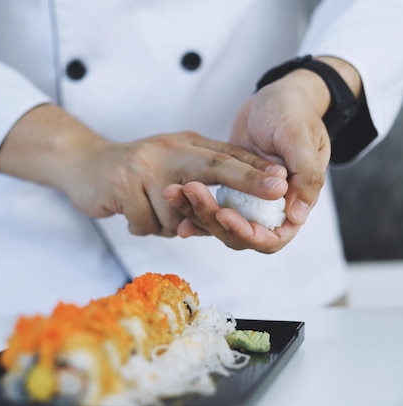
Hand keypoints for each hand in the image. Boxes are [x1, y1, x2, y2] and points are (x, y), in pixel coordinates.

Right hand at [65, 131, 286, 236]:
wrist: (83, 165)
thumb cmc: (132, 171)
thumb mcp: (169, 165)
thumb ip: (197, 182)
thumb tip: (230, 213)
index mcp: (183, 145)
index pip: (225, 155)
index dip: (255, 169)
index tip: (284, 181)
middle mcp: (166, 151)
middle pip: (213, 168)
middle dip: (245, 183)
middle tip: (273, 193)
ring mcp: (143, 166)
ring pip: (176, 212)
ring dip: (166, 223)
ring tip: (148, 211)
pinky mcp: (121, 184)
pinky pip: (147, 222)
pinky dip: (142, 226)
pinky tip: (131, 213)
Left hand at [163, 56, 361, 252]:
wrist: (276, 96)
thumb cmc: (293, 113)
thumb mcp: (300, 139)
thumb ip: (306, 176)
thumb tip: (296, 216)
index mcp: (295, 201)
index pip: (273, 237)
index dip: (249, 234)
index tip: (224, 216)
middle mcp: (271, 207)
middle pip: (241, 234)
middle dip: (214, 221)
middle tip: (192, 195)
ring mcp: (249, 199)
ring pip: (222, 220)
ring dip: (197, 213)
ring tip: (173, 193)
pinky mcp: (230, 187)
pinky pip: (211, 204)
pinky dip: (194, 204)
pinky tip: (174, 197)